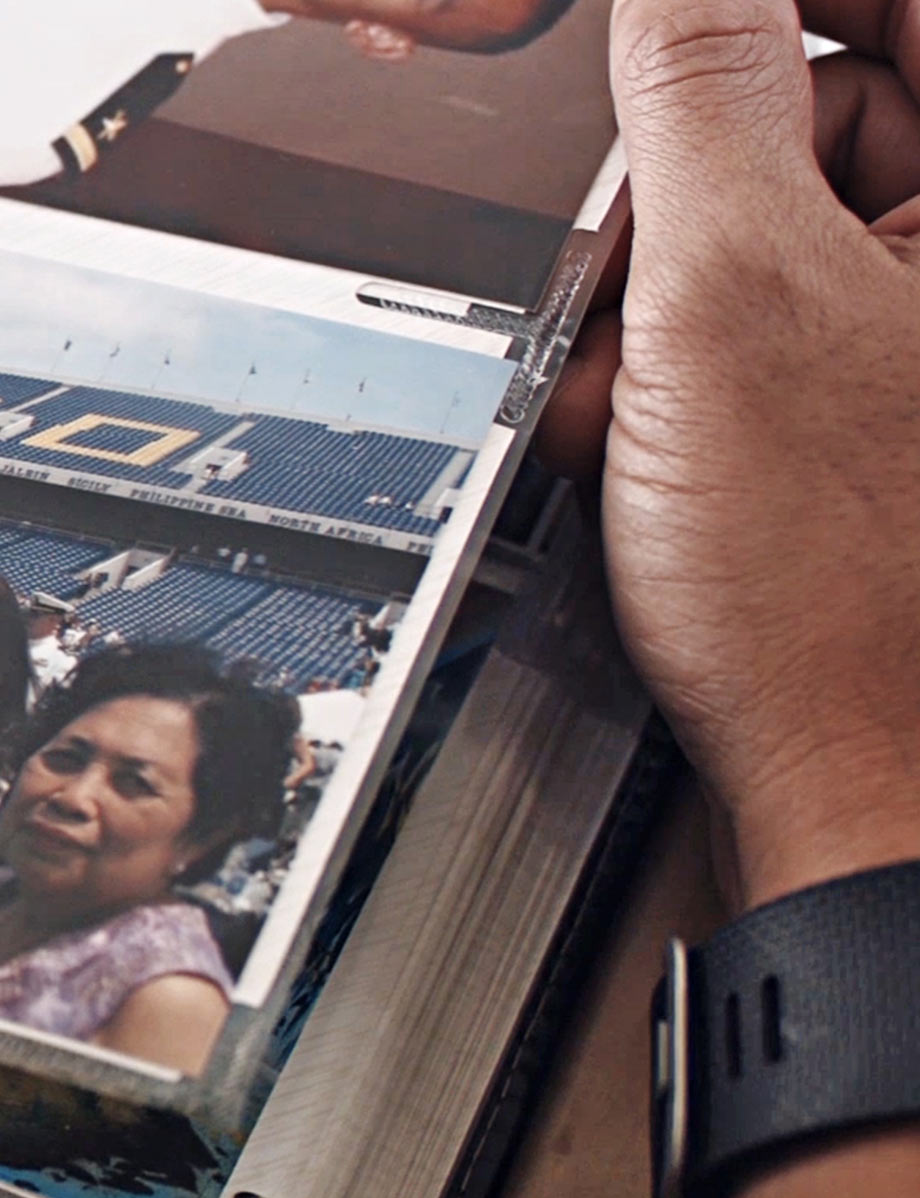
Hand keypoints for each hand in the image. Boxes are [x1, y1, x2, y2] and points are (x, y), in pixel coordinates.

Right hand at [540, 0, 919, 913]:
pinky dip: (685, 336)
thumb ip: (696, 85)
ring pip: (787, 196)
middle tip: (630, 246)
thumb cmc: (848, 598)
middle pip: (836, 89)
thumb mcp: (726, 293)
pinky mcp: (890, 390)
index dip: (750, 2)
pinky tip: (653, 411)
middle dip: (695, 162)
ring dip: (668, 265)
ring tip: (636, 374)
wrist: (862, 795)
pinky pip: (774, 294)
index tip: (655, 25)